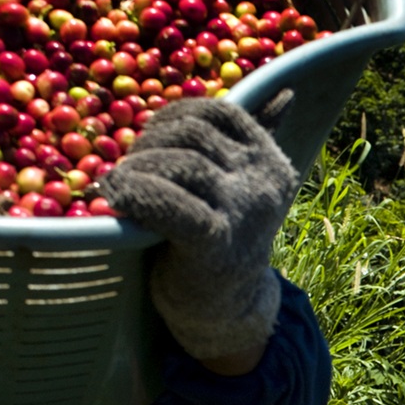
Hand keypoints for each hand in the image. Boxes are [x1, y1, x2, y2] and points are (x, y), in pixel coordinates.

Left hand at [101, 96, 298, 361]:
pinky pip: (165, 199)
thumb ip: (258, 141)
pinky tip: (117, 199)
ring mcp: (242, 211)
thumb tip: (287, 94)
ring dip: (136, 168)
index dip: (173, 117)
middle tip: (128, 170)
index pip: (218, 111)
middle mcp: (263, 181)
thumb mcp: (244, 186)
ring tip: (118, 187)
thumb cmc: (225, 240)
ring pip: (178, 162)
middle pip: (192, 134)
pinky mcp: (214, 241)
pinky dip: (135, 192)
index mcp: (270, 161)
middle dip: (148, 144)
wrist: (226, 311)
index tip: (151, 143)